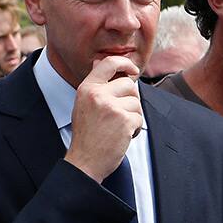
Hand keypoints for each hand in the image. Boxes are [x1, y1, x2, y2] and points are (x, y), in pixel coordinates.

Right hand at [63, 56, 142, 182]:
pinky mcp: (124, 120)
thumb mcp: (83, 105)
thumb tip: (99, 62)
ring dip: (133, 116)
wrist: (85, 161)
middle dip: (130, 99)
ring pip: (136, 102)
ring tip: (118, 128)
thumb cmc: (86, 135)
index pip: (109, 63)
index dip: (125, 63)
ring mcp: (111, 107)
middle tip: (120, 115)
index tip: (133, 70)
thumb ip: (95, 85)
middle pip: (129, 84)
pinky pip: (139, 118)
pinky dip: (135, 129)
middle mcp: (97, 95)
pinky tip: (122, 136)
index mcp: (86, 89)